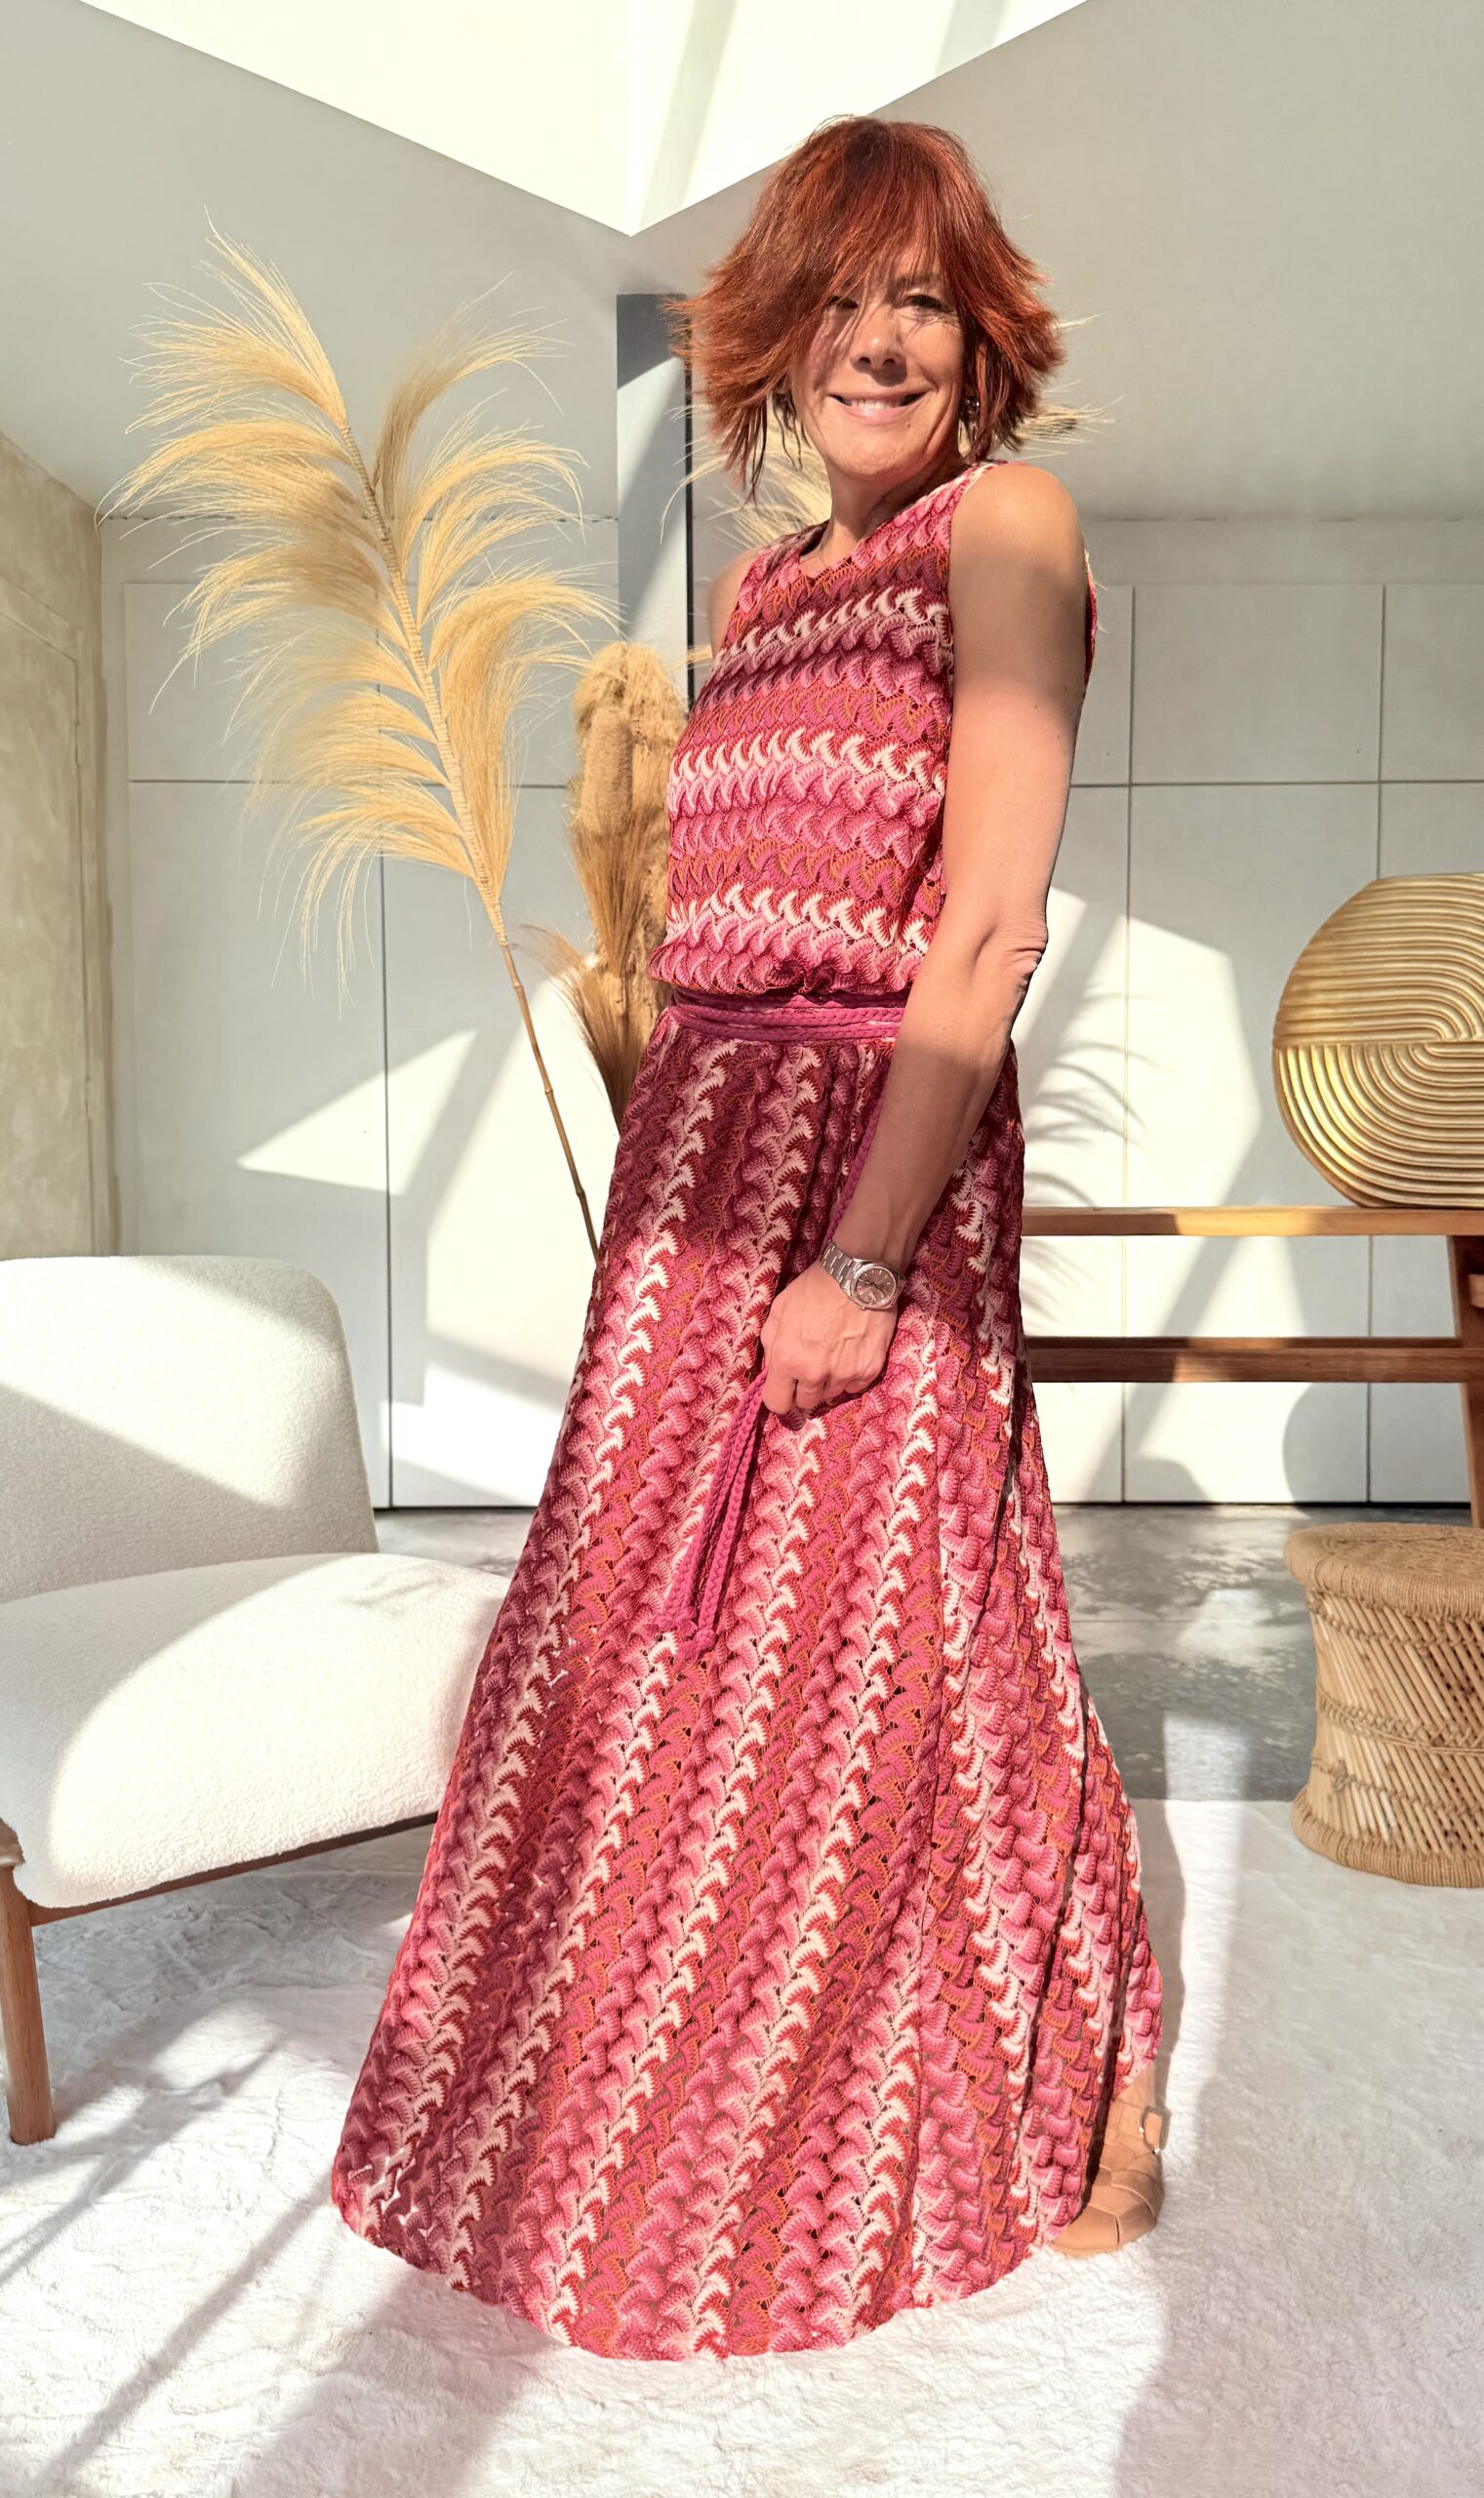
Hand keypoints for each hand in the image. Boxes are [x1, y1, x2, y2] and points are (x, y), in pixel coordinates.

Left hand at [757, 1259, 897, 1418]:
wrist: (859, 1276)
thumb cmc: (815, 1288)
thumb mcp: (780, 1309)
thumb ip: (771, 1343)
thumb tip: (773, 1368)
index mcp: (787, 1359)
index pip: (776, 1403)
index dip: (779, 1396)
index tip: (785, 1388)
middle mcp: (814, 1373)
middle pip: (806, 1403)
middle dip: (804, 1389)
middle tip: (811, 1366)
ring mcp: (844, 1374)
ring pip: (831, 1395)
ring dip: (828, 1381)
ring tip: (833, 1354)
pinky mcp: (869, 1370)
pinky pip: (854, 1387)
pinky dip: (850, 1376)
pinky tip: (850, 1354)